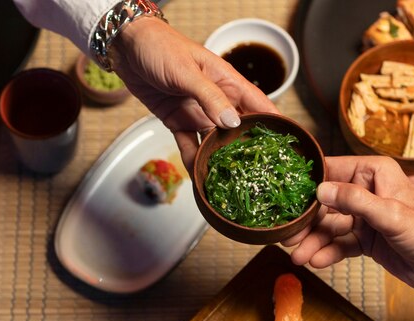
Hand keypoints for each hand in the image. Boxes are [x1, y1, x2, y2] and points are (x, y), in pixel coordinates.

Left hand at [110, 18, 278, 171]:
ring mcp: (199, 113)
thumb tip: (233, 122)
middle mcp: (217, 100)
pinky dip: (194, 160)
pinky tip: (199, 176)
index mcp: (228, 83)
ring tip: (230, 181)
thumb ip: (210, 97)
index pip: (259, 105)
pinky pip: (190, 145)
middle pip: (240, 128)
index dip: (275, 123)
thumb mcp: (187, 71)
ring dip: (221, 160)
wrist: (125, 46)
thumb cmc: (160, 47)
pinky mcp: (179, 121)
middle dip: (249, 149)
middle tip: (259, 172)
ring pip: (216, 142)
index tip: (288, 144)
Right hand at [282, 156, 413, 290]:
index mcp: (374, 172)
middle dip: (306, 221)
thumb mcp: (392, 214)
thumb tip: (320, 189)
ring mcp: (363, 216)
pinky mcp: (364, 238)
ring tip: (298, 256)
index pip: (332, 171)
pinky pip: (339, 243)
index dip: (307, 183)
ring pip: (329, 226)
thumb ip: (356, 201)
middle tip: (287, 236)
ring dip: (313, 241)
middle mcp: (366, 190)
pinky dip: (327, 252)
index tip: (284, 196)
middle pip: (324, 202)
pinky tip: (316, 261)